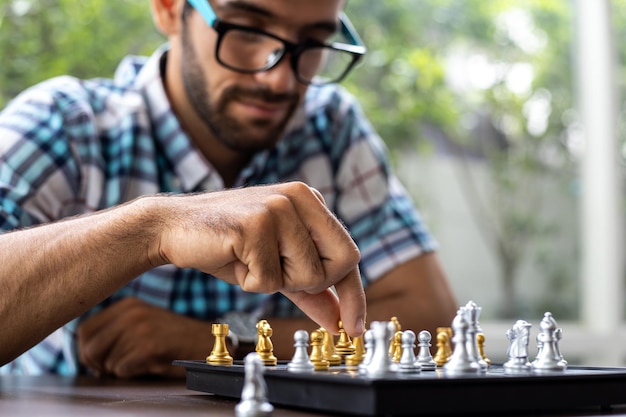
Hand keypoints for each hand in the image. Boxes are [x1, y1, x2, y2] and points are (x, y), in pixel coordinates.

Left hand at [77, 298, 210, 377]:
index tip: (99, 360)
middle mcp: (132, 313)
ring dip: (119, 369)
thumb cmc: (173, 338)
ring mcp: (141, 328)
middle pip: (89, 347)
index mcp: (127, 305)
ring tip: (140, 362)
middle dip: (97, 364)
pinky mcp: (149, 346)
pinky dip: (132, 373)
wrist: (206, 342)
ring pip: (106, 361)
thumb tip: (85, 351)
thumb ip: (115, 329)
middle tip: (114, 368)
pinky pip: (122, 369)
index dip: (86, 351)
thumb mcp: (143, 322)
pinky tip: (148, 365)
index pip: (84, 330)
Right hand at [150, 182, 365, 335]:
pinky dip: (249, 281)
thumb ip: (311, 289)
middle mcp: (300, 197)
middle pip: (337, 265)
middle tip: (275, 273)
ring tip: (248, 259)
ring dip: (274, 281)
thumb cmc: (229, 246)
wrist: (174, 227)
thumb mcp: (277, 266)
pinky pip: (269, 279)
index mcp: (310, 201)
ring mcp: (278, 207)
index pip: (348, 253)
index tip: (354, 327)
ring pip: (306, 276)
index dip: (353, 294)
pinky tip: (233, 257)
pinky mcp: (255, 223)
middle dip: (309, 284)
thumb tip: (339, 320)